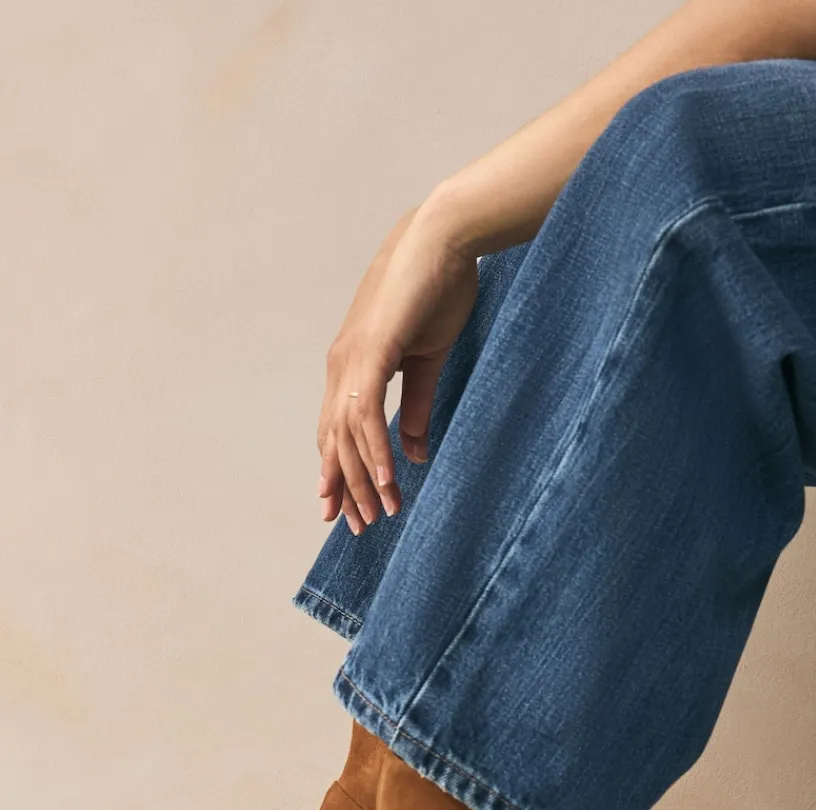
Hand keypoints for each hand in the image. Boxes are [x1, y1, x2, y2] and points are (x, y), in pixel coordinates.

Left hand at [316, 200, 479, 532]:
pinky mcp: (370, 352)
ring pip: (346, 435)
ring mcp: (351, 359)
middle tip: (354, 527)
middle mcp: (341, 366)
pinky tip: (386, 480)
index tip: (345, 508)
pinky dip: (374, 450)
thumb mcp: (426, 359)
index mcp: (352, 366)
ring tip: (377, 515)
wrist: (442, 237)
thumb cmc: (437, 288)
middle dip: (343, 487)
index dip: (339, 471)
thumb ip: (417, 406)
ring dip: (362, 479)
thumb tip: (413, 452)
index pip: (336, 430)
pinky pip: (366, 414)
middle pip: (333, 440)